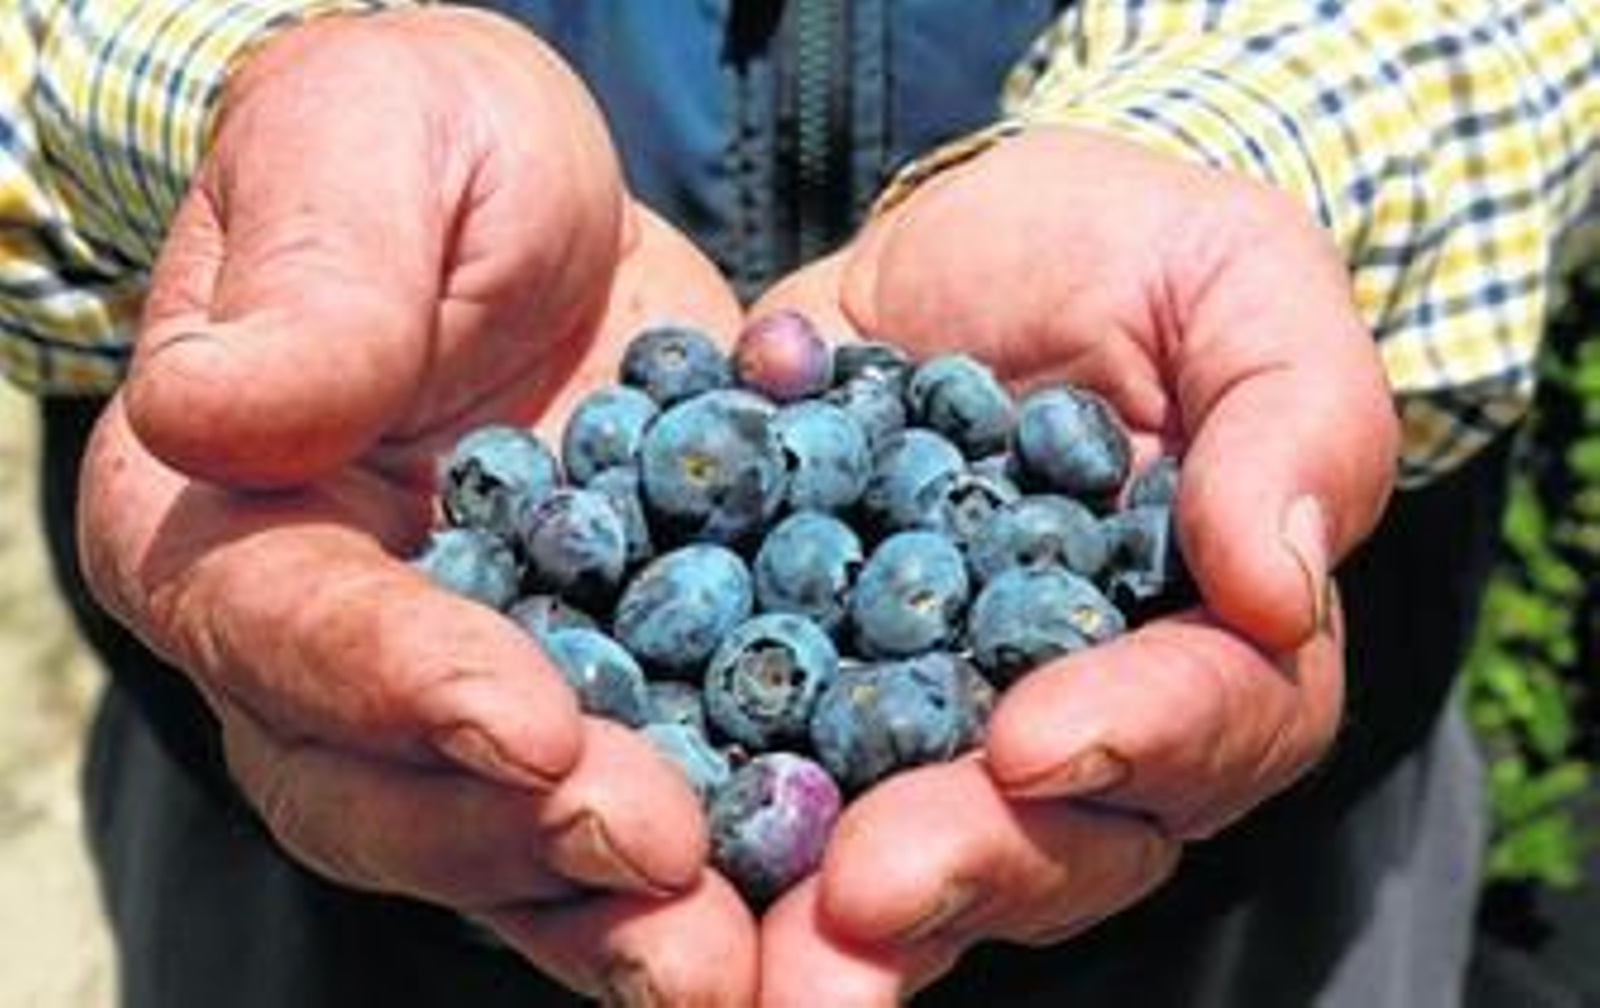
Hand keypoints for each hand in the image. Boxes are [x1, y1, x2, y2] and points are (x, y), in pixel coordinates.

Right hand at [79, 10, 755, 1002]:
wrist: (535, 207)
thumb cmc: (427, 146)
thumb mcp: (372, 141)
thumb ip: (315, 279)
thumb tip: (214, 413)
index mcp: (228, 516)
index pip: (290, 628)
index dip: (398, 685)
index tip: (532, 720)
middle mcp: (322, 643)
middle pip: (381, 790)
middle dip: (517, 835)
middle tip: (655, 859)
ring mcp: (455, 690)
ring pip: (498, 840)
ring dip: (607, 912)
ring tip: (728, 960)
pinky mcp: (588, 697)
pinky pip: (622, 803)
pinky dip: (698, 868)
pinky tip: (790, 904)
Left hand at [752, 127, 1398, 1002]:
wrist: (969, 243)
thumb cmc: (1134, 256)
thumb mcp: (1239, 284)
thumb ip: (1293, 419)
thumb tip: (1283, 586)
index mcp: (1213, 636)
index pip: (1215, 717)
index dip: (1138, 740)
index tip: (1038, 740)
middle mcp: (1084, 715)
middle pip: (1057, 834)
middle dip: (966, 866)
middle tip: (866, 894)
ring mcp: (940, 719)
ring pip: (916, 848)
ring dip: (839, 909)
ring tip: (762, 956)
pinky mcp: (812, 685)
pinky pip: (776, 772)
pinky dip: (720, 817)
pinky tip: (654, 844)